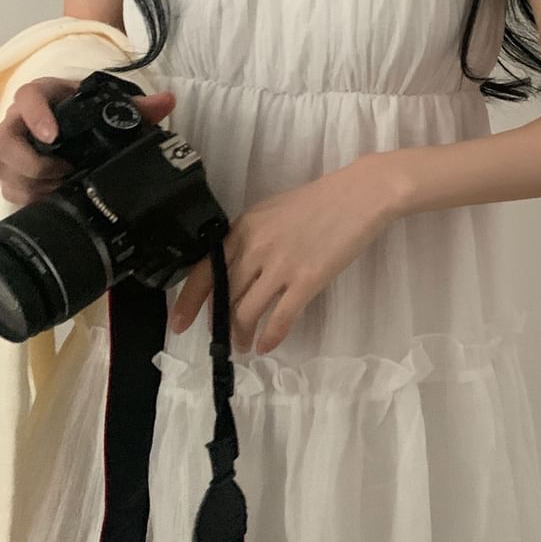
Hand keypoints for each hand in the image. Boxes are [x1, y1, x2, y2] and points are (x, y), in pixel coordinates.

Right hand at [0, 76, 174, 205]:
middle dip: (33, 162)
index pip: (28, 97)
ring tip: (65, 185)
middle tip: (64, 170)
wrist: (72, 125)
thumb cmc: (86, 112)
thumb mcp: (108, 106)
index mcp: (41, 96)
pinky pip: (12, 190)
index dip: (36, 116)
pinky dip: (34, 197)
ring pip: (7, 170)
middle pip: (6, 142)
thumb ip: (138, 105)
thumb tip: (167, 100)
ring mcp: (12, 149)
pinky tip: (57, 197)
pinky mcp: (11, 172)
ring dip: (35, 184)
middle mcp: (18, 121)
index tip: (53, 136)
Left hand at [170, 158, 397, 354]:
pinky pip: (280, 319)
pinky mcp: (307, 281)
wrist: (359, 195)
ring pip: (247, 312)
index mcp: (244, 228)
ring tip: (246, 345)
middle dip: (221, 324)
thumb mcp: (272, 212)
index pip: (204, 270)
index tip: (179, 324)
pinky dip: (270, 337)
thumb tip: (237, 268)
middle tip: (225, 338)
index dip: (189, 302)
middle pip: (225, 296)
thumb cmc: (319, 200)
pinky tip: (267, 346)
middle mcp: (255, 248)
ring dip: (242, 335)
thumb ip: (251, 238)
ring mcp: (281, 266)